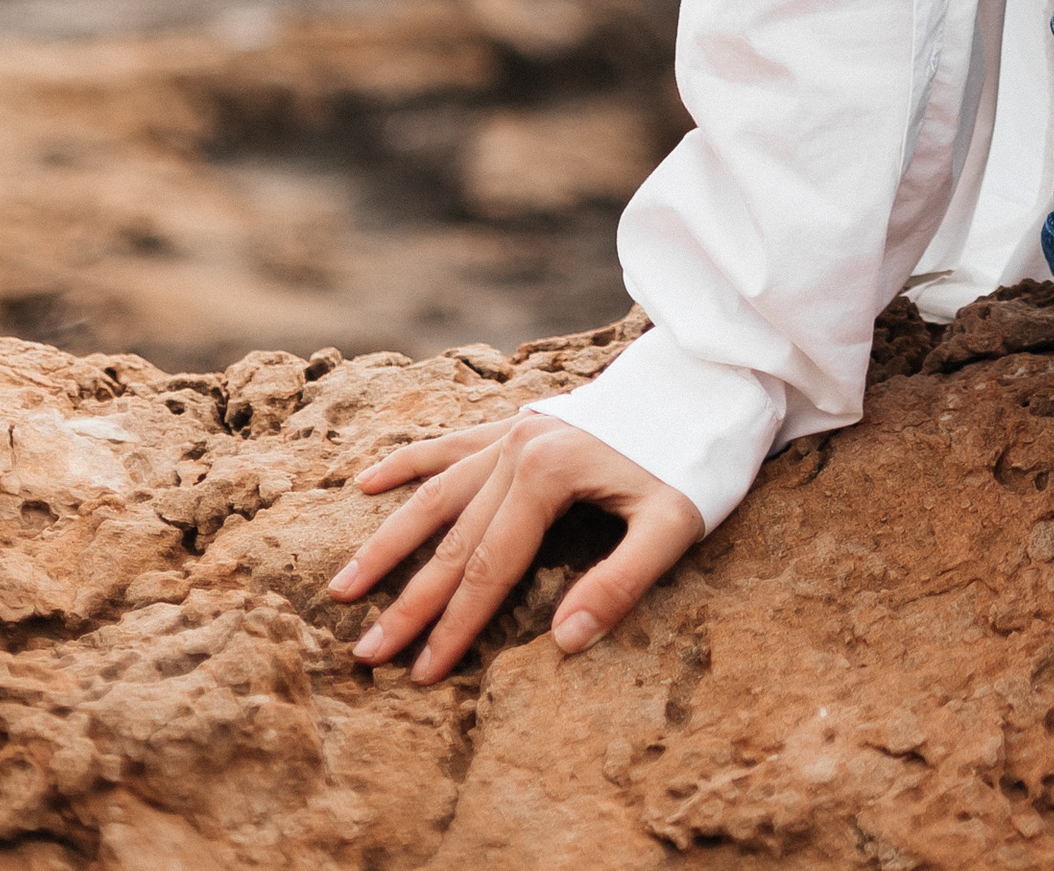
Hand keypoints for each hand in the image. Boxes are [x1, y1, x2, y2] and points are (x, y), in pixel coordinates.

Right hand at [326, 411, 702, 683]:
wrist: (711, 378)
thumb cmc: (698, 456)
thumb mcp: (674, 524)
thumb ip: (620, 583)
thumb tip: (565, 643)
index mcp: (548, 474)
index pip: (489, 570)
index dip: (454, 628)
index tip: (419, 676)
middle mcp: (518, 447)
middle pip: (452, 541)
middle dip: (407, 603)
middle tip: (364, 656)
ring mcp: (513, 429)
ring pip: (435, 494)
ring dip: (388, 540)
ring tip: (342, 586)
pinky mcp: (518, 421)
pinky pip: (449, 445)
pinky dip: (408, 462)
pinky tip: (367, 482)